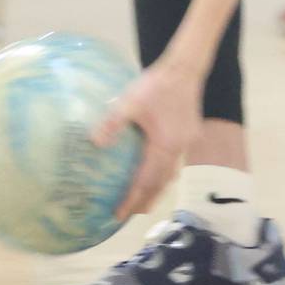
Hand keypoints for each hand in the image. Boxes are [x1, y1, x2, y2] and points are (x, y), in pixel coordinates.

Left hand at [93, 62, 203, 220]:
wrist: (185, 69)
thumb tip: (94, 143)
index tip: (119, 214)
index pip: (146, 181)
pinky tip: (158, 171)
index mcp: (164, 146)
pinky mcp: (189, 134)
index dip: (132, 199)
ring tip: (145, 200)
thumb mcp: (130, 102)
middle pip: (161, 183)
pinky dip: (164, 173)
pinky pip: (175, 162)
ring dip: (157, 188)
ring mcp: (186, 143)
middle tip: (131, 215)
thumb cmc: (157, 85)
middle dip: (146, 200)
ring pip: (171, 174)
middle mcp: (178, 149)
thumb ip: (113, 123)